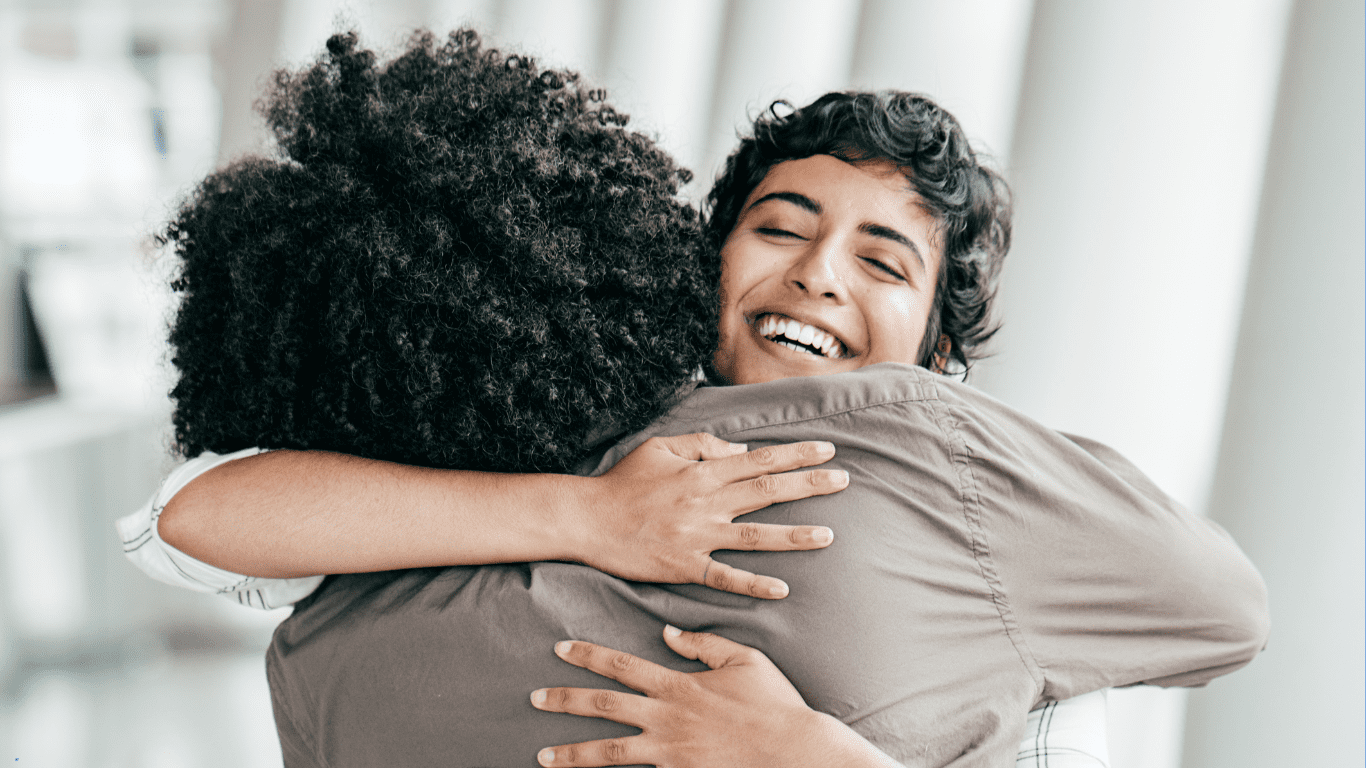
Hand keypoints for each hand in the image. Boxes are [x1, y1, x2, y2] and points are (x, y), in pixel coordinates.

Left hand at [531, 626, 889, 767]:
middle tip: (534, 697)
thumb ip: (703, 645)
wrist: (794, 751)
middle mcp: (666, 719)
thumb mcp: (744, 660)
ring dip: (572, 753)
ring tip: (543, 754)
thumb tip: (669, 633)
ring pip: (609, 753)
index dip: (589, 656)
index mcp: (678, 686)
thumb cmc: (773, 704)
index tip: (561, 648)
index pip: (622, 665)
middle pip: (604, 706)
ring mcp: (669, 752)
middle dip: (565, 700)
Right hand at [575, 434, 846, 598]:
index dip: (796, 455)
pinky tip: (781, 588)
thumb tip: (741, 451)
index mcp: (703, 471)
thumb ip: (703, 445)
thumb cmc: (624, 481)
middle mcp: (706, 501)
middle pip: (767, 491)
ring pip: (755, 535)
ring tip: (827, 536)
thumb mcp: (662, 447)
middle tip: (844, 480)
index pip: (760, 460)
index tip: (828, 451)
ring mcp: (697, 535)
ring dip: (793, 535)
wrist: (588, 519)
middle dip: (809, 485)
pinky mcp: (685, 565)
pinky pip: (724, 576)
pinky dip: (753, 583)